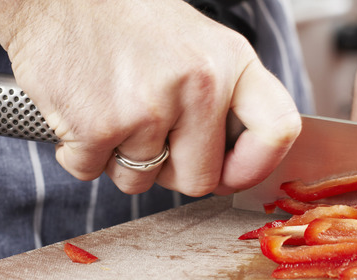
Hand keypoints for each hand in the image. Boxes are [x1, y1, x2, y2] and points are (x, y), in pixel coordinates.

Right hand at [0, 0, 299, 195]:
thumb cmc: (124, 19)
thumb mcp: (196, 42)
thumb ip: (224, 96)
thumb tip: (240, 160)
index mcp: (230, 61)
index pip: (276, 131)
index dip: (254, 165)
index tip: (231, 172)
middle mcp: (198, 85)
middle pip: (200, 180)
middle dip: (170, 170)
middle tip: (147, 133)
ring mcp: (148, 108)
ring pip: (141, 182)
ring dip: (120, 160)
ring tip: (111, 108)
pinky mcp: (97, 127)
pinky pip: (92, 173)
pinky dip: (80, 153)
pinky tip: (81, 109)